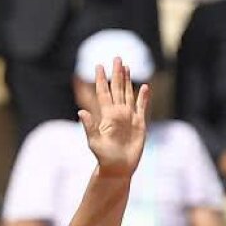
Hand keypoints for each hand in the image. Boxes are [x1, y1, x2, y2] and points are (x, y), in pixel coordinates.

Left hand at [80, 59, 150, 178]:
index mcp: (106, 116)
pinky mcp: (139, 124)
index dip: (101, 80)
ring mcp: (129, 118)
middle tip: (116, 58)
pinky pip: (142, 108)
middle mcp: (117, 113)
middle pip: (117, 89)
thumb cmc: (104, 157)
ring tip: (127, 67)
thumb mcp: (94, 141)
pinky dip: (144, 97)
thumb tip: (81, 112)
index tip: (98, 65)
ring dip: (128, 81)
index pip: (103, 93)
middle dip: (116, 74)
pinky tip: (145, 87)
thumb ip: (89, 126)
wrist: (118, 168)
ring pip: (128, 94)